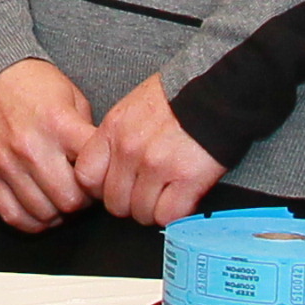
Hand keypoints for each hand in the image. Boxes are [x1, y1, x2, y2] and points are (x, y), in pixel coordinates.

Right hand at [0, 59, 99, 234]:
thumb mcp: (74, 100)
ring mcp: (7, 163)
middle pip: (69, 200)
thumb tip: (104, 169)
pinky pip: (12, 215)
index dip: (104, 181)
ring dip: (58, 213)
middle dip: (83, 201)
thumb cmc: (37, 87)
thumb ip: (88, 136)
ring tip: (62, 199)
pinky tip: (42, 212)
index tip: (102, 178)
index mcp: (58, 125)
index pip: (92, 172)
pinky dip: (32, 222)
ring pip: (43, 213)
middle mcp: (31, 147)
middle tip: (83, 192)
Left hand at [80, 73, 226, 228]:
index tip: (116, 188)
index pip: (86, 177)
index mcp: (113, 130)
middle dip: (131, 204)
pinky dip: (176, 214)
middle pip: (114, 203)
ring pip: (142, 213)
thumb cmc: (179, 96)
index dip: (101, 189)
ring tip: (169, 195)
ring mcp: (157, 165)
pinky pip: (168, 216)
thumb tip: (113, 169)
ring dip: (155, 210)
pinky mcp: (186, 178)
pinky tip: (184, 199)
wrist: (217, 88)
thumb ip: (118, 138)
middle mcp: (129, 149)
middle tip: (149, 194)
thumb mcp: (133, 108)